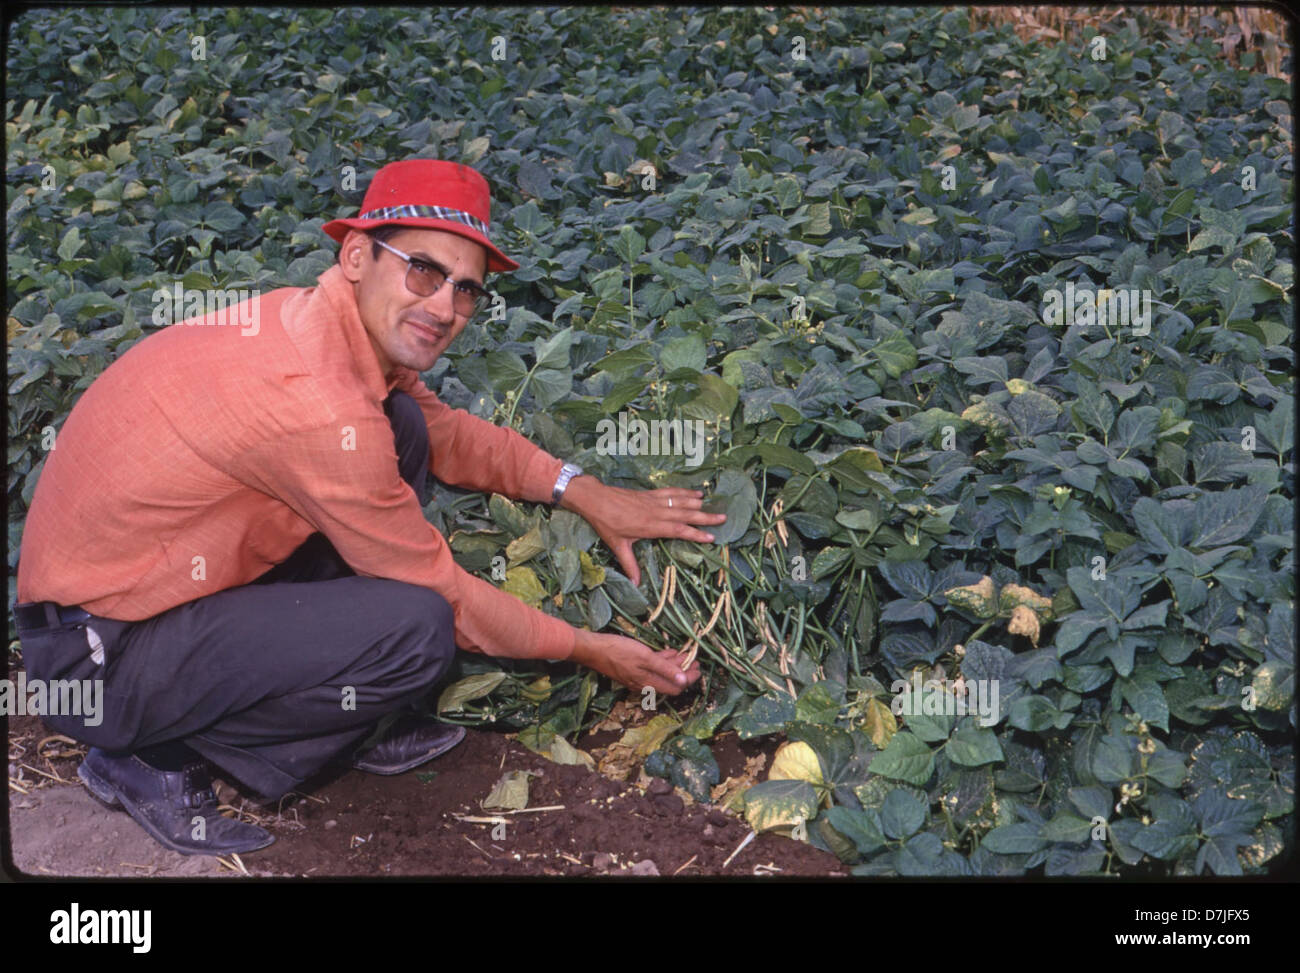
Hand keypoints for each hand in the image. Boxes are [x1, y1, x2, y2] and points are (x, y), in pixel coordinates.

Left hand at [561, 477, 727, 585]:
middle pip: (685, 514)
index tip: (711, 537)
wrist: (596, 499)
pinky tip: (695, 494)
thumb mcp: (618, 546)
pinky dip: (684, 492)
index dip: (696, 533)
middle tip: (722, 518)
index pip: (679, 530)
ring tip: (713, 507)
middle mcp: (656, 512)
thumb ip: (630, 565)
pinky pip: (671, 492)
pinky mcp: (650, 494)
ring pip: (681, 502)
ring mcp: (654, 501)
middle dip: (705, 517)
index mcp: (651, 526)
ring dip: (698, 504)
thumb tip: (636, 585)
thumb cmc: (607, 524)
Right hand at [571, 629, 701, 695]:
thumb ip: (665, 669)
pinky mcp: (632, 669)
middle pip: (670, 681)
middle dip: (684, 671)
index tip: (698, 667)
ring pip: (661, 674)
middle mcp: (644, 684)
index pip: (676, 687)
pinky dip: (662, 661)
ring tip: (686, 654)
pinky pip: (652, 669)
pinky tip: (669, 652)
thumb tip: (684, 681)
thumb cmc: (619, 651)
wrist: (593, 649)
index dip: (689, 679)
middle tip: (695, 660)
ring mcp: (637, 677)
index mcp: (648, 683)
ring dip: (674, 665)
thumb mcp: (645, 658)